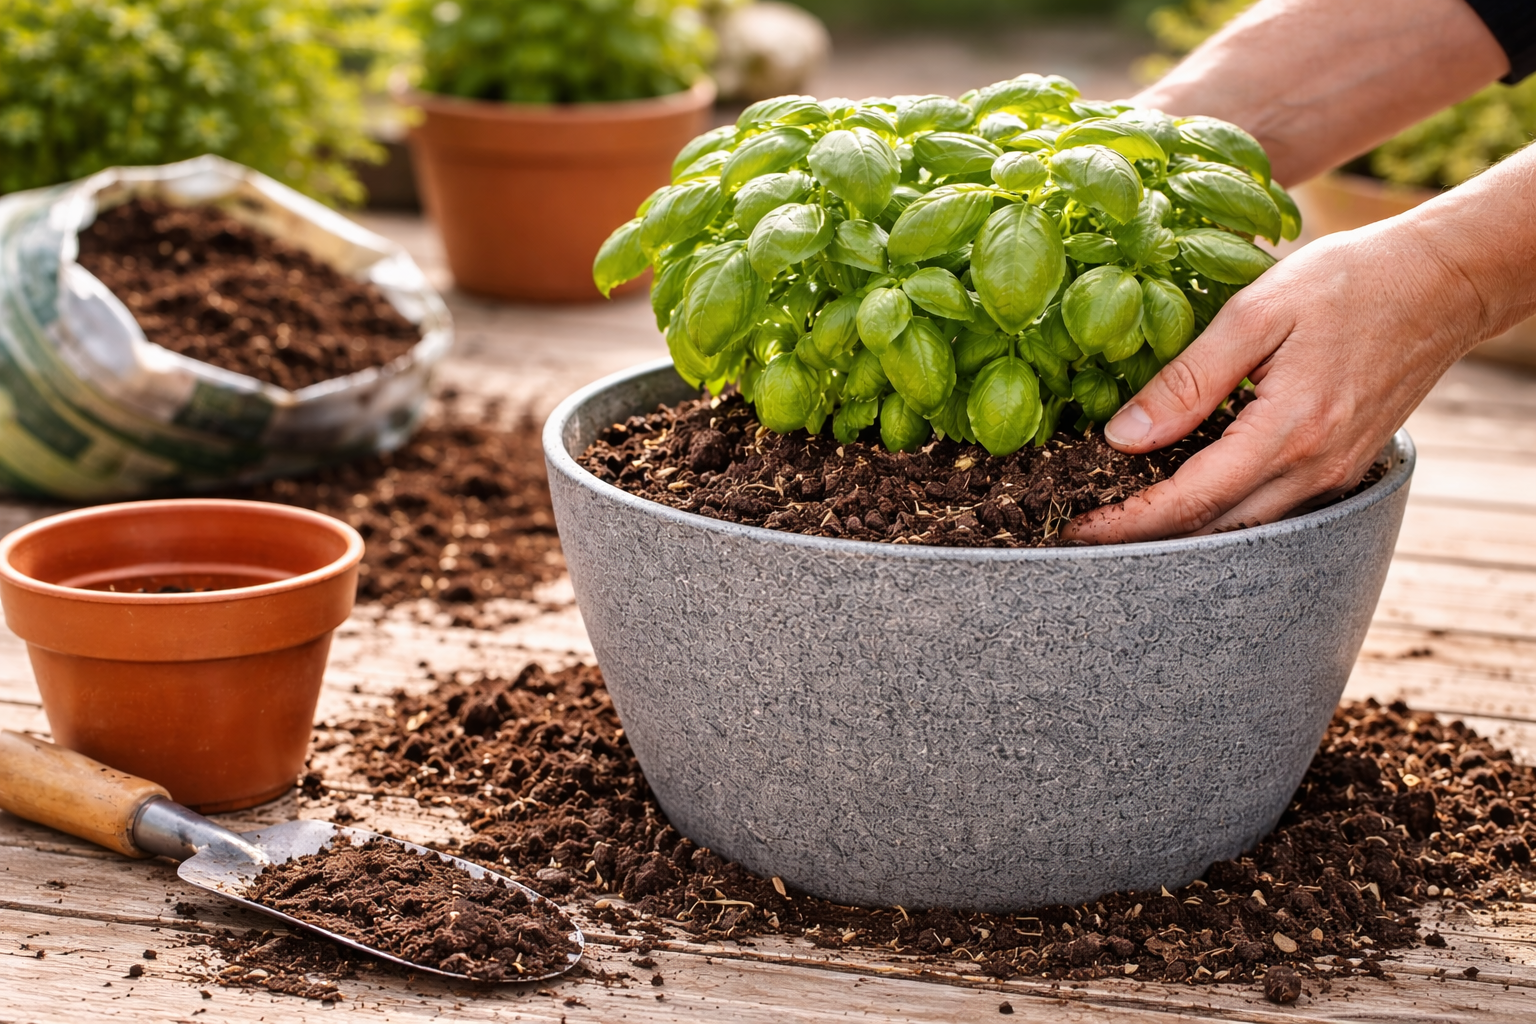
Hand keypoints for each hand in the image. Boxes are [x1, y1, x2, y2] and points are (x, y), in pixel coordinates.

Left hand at [1063, 219, 1481, 543]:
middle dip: (1144, 537)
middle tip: (1082, 528)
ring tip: (1123, 516)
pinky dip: (1223, 511)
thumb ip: (1188, 380)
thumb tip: (1122, 437)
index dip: (1126, 522)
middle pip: (1212, 531)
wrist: (1444, 280)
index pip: (1188, 503)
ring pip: (1243, 529)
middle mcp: (1314, 470)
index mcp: (1288, 432)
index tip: (1076, 528)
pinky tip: (1186, 493)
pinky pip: (1271, 511)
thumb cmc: (1350, 281)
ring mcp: (1333, 476)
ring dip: (1182, 531)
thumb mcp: (1257, 312)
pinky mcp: (1342, 469)